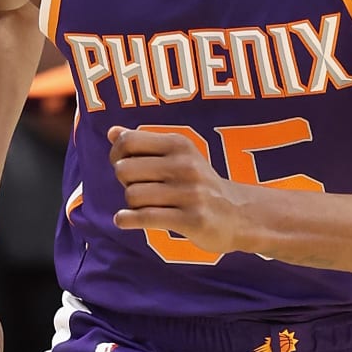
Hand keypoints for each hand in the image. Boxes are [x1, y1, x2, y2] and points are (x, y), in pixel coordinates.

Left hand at [108, 126, 244, 255]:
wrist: (239, 215)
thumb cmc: (200, 185)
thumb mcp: (178, 156)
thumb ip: (145, 143)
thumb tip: (112, 132)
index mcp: (179, 144)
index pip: (128, 141)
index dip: (116, 154)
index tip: (122, 165)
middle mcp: (185, 165)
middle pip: (125, 170)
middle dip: (124, 182)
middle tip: (138, 188)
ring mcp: (190, 193)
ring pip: (133, 195)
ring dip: (132, 204)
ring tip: (145, 206)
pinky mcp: (192, 219)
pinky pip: (145, 217)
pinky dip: (127, 220)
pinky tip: (124, 219)